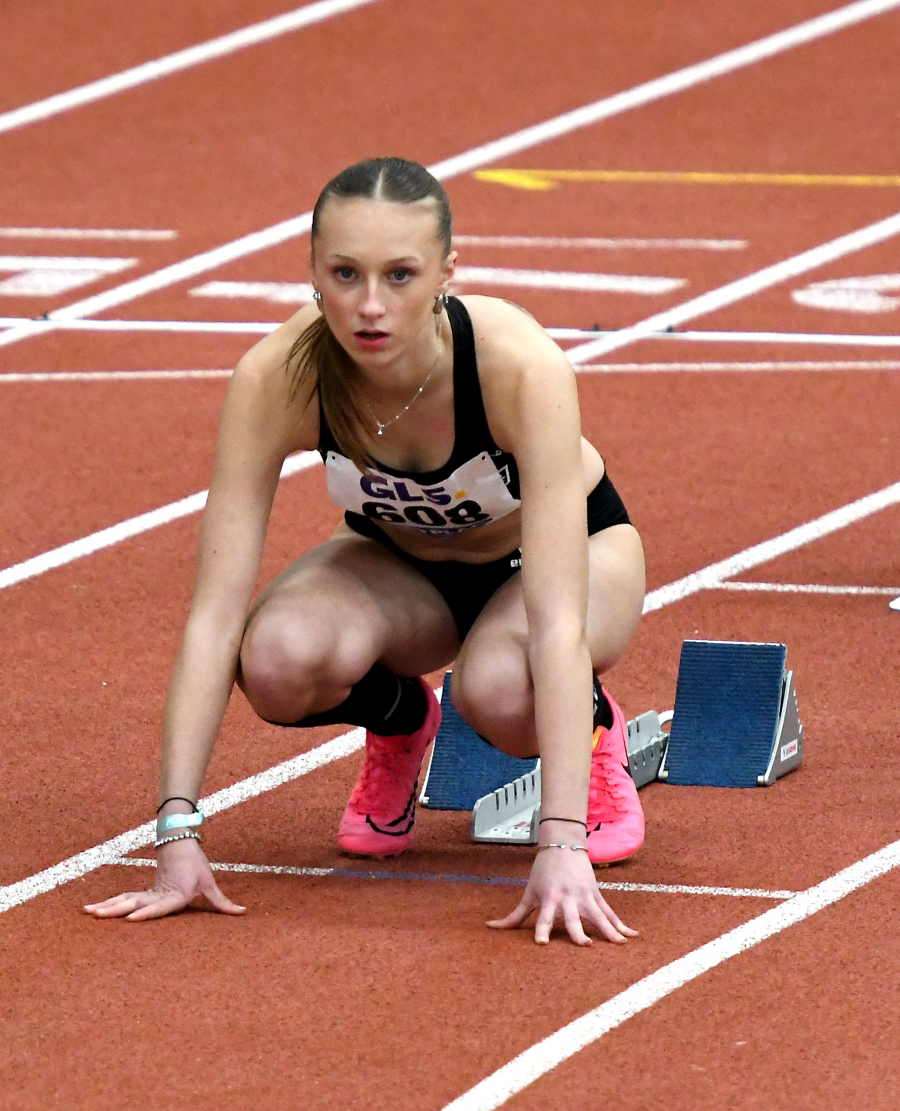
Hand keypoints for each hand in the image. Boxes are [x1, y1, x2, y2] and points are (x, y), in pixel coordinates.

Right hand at [83, 838, 245, 920]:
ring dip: (107, 906)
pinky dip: (109, 904)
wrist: (181, 842)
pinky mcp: (143, 892)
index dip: (146, 913)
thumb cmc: (196, 865)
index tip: (130, 918)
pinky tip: (92, 910)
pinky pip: (124, 899)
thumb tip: (243, 912)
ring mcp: (148, 892)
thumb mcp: (210, 884)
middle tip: (98, 915)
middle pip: (135, 904)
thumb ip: (223, 903)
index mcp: (176, 894)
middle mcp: (158, 894)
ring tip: (88, 912)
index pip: (160, 906)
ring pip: (125, 900)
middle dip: (116, 911)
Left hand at [487, 846, 637, 945]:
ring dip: (608, 931)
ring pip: (598, 916)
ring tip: (619, 944)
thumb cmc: (543, 872)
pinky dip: (621, 925)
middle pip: (572, 919)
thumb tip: (489, 928)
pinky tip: (632, 937)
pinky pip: (610, 913)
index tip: (541, 944)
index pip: (542, 919)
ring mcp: (584, 897)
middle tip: (585, 945)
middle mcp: (567, 900)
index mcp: (549, 899)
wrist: (563, 845)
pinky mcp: (596, 895)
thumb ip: (513, 916)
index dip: (541, 931)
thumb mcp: (529, 892)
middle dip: (578, 933)